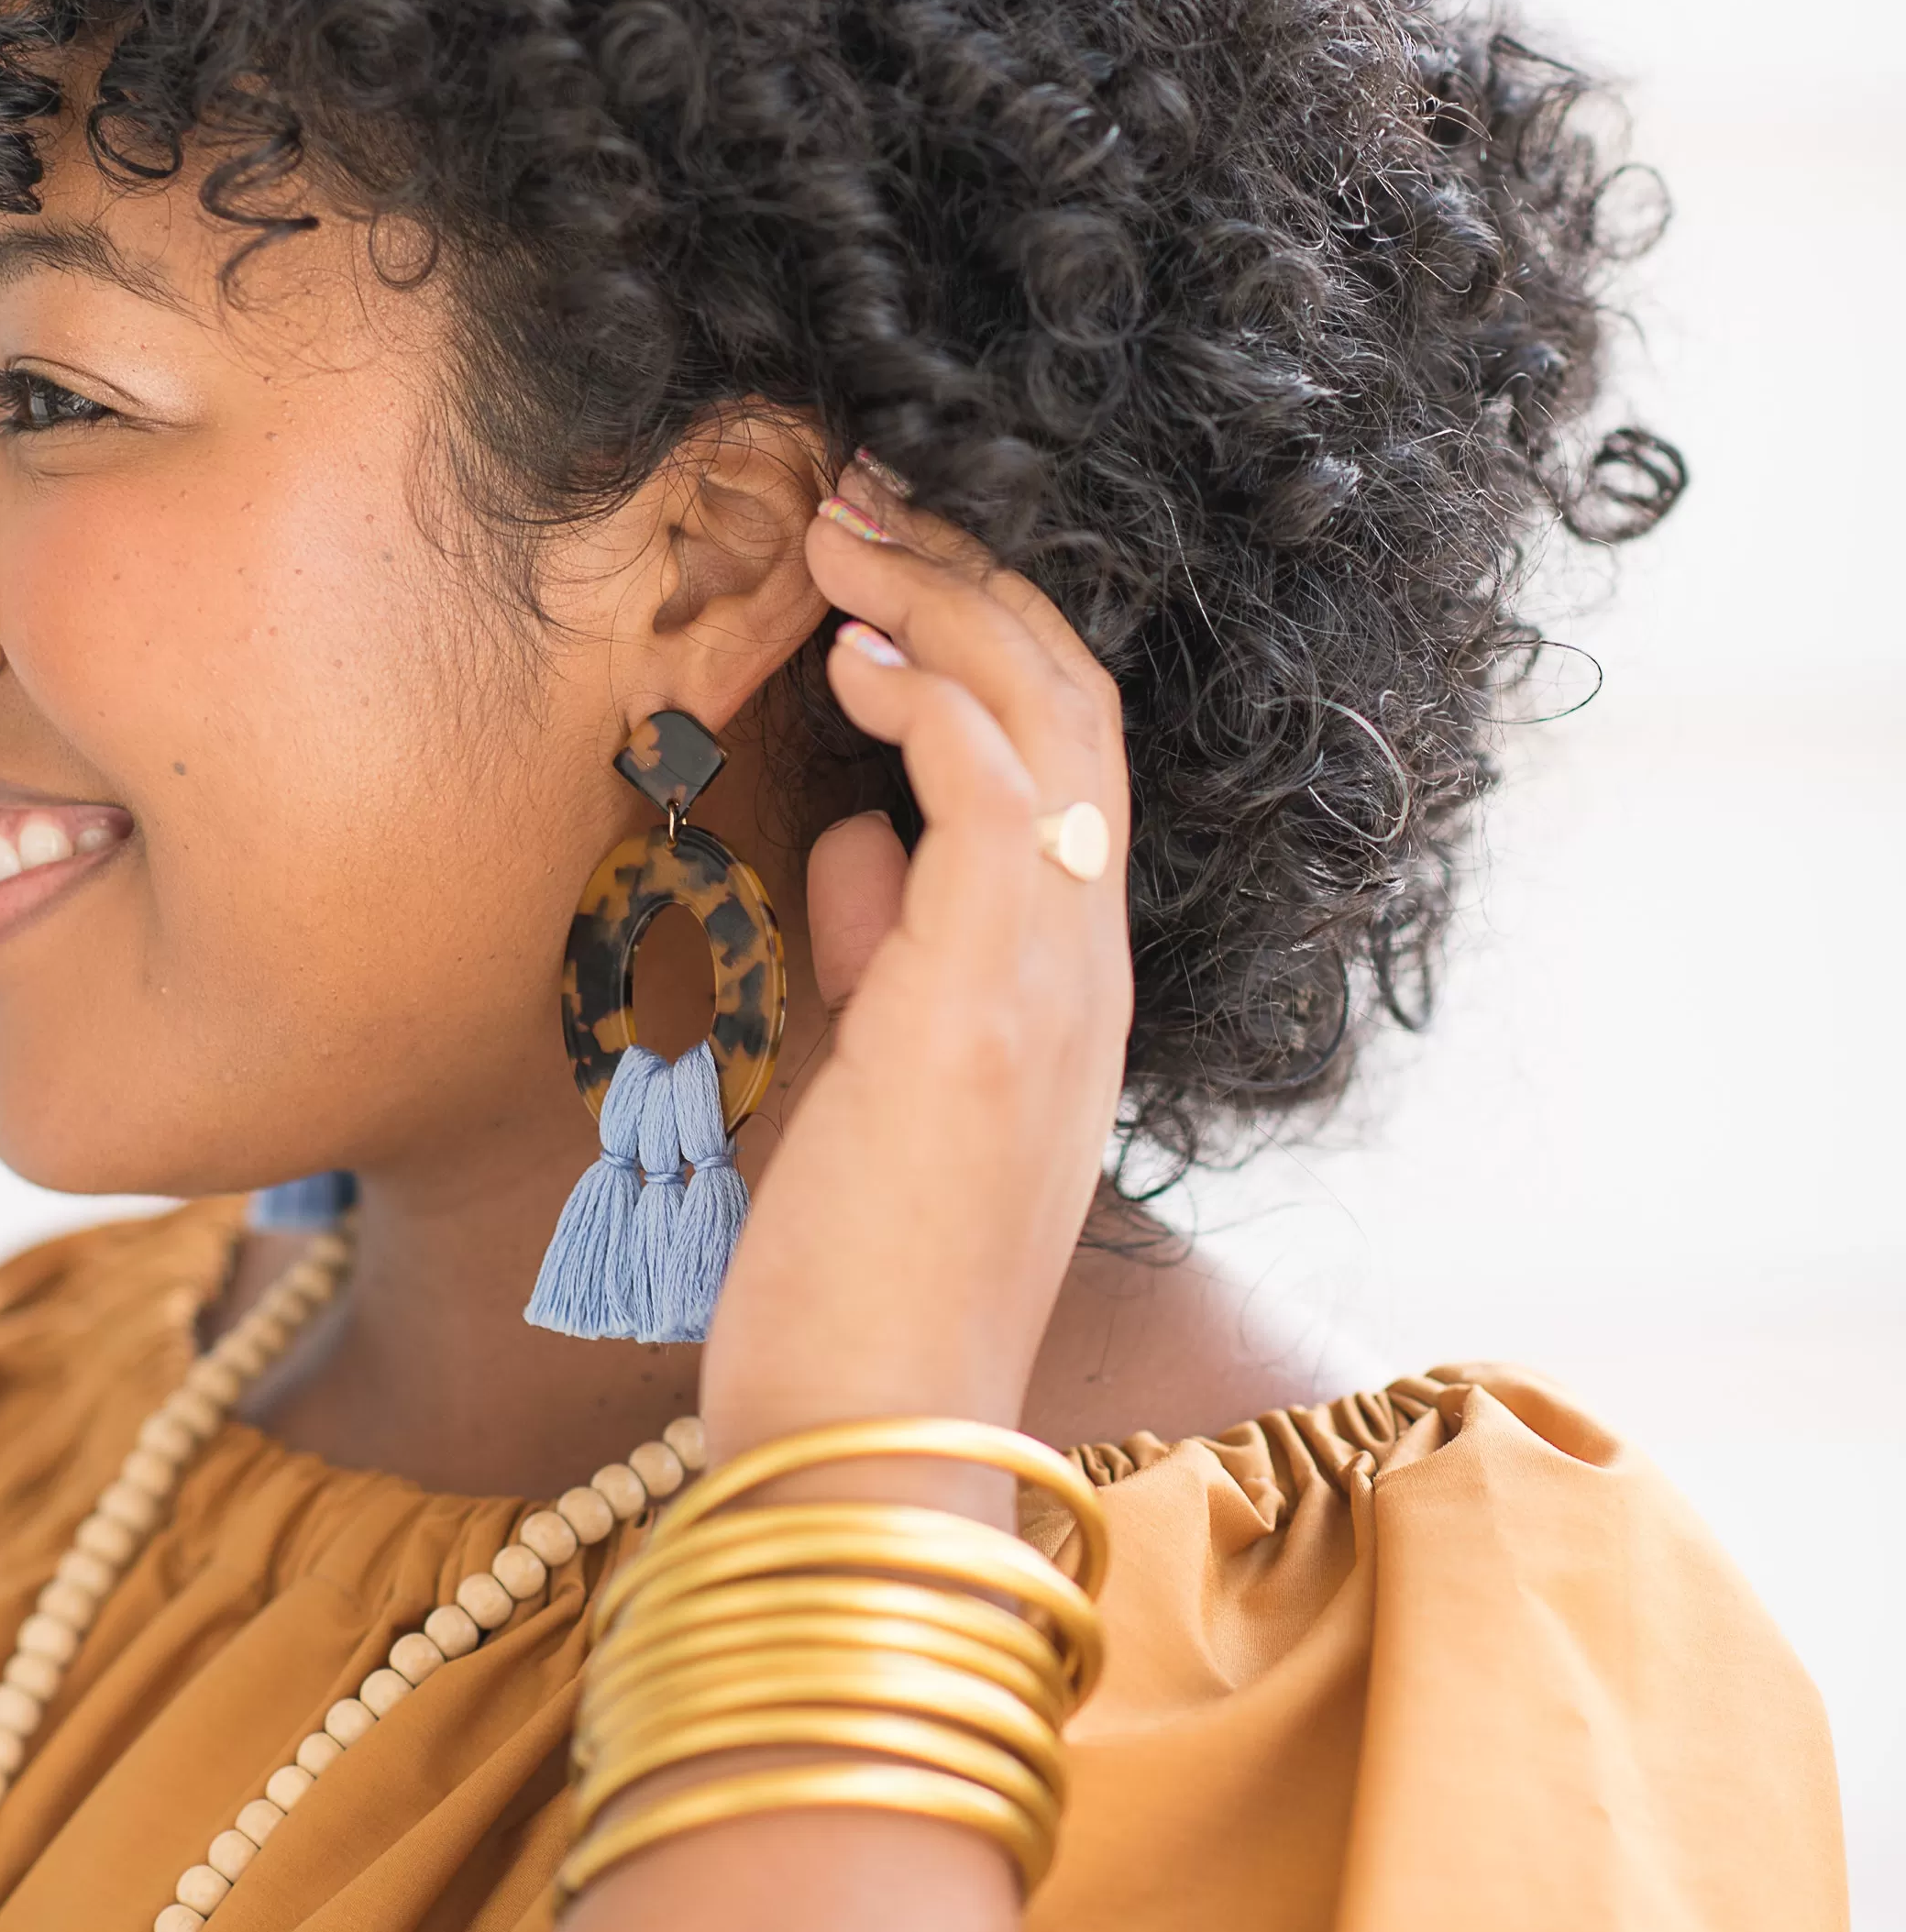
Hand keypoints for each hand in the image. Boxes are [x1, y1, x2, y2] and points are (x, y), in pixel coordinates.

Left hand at [699, 462, 1132, 1460]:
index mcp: (1061, 986)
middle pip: (1082, 705)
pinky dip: (942, 701)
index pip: (1071, 759)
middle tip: (865, 491)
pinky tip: (855, 654)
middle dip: (974, 577)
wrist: (861, 1440)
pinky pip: (1010, 797)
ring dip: (950, 603)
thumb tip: (862, 832)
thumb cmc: (844, 1280)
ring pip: (1061, 722)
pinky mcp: (991, 1010)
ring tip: (847, 527)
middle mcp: (1087, 970)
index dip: (988, 635)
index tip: (879, 560)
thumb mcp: (866, 1079)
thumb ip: (885, 953)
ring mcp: (1056, 987)